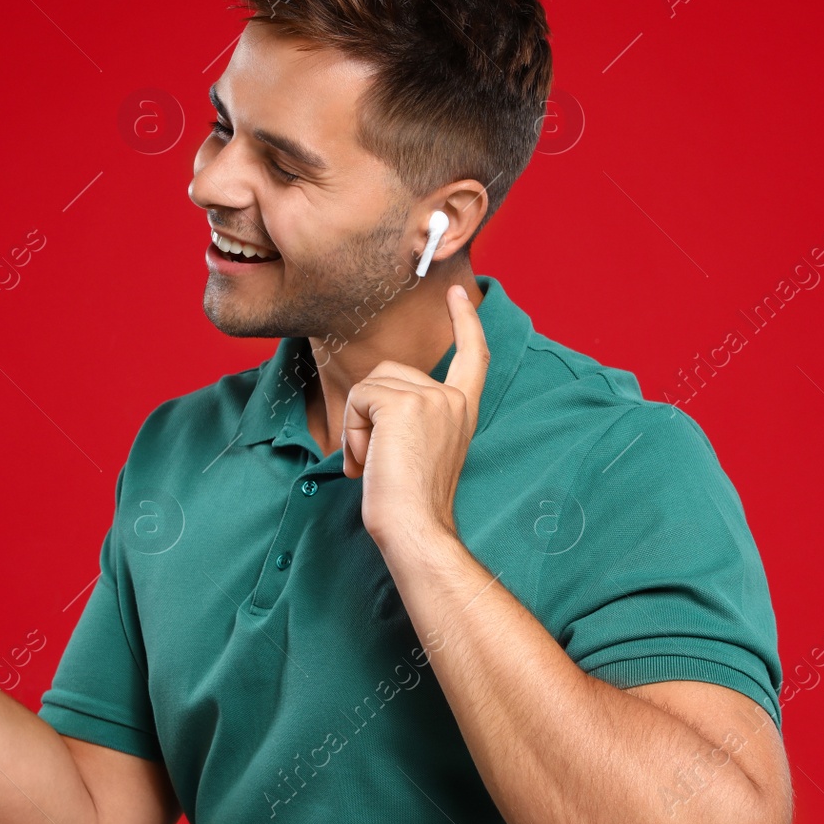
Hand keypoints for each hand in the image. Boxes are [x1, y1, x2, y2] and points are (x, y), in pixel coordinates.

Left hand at [342, 284, 488, 553]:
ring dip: (357, 426)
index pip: (471, 356)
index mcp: (462, 410)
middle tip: (373, 460)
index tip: (455, 294)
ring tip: (371, 464)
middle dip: (367, 413)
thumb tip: (373, 405)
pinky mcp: (402, 404)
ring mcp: (430, 398)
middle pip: (388, 373)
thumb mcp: (420, 449)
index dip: (465, 323)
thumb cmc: (410, 505)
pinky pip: (358, 397)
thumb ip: (411, 418)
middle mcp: (451, 399)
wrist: (415, 529)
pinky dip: (352, 429)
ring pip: (369, 386)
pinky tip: (366, 461)